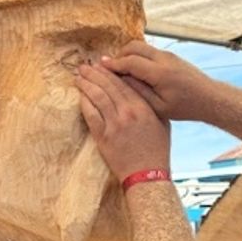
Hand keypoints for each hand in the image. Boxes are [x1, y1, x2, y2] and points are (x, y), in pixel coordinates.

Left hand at [76, 63, 170, 181]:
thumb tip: (141, 90)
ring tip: (79, 76)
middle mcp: (128, 112)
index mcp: (144, 108)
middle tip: (85, 66)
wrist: (148, 175)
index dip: (111, 72)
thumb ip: (152, 105)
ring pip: (97, 97)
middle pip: (108, 86)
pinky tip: (80, 94)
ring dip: (87, 84)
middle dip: (95, 73)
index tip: (102, 65)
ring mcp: (114, 124)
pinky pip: (90, 114)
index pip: (124, 83)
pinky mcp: (103, 136)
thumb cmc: (157, 151)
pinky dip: (84, 102)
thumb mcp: (162, 123)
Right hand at [100, 41, 215, 120]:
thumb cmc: (185, 107)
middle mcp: (164, 59)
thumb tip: (120, 79)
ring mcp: (168, 55)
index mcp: (160, 73)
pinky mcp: (171, 56)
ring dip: (128, 54)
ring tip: (120, 69)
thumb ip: (138, 92)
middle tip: (108, 67)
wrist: (209, 98)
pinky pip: (149, 50)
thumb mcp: (158, 106)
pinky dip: (137, 55)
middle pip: (133, 47)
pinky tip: (134, 69)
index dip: (113, 64)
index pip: (130, 61)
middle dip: (118, 55)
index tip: (100, 67)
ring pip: (141, 46)